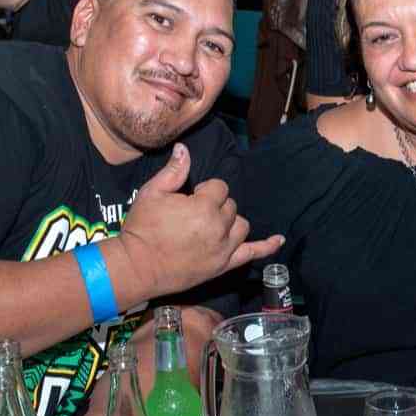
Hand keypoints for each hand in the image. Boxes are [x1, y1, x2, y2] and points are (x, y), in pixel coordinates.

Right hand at [112, 144, 284, 301]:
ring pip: (241, 225)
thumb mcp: (152, 193)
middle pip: (230, 206)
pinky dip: (268, 247)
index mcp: (203, 207)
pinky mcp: (224, 265)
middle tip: (191, 215)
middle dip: (214, 205)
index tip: (188, 198)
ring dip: (230, 222)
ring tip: (210, 225)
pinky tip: (279, 240)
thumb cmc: (142, 229)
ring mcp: (224, 249)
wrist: (137, 267)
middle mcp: (219, 228)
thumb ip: (173, 171)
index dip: (203, 190)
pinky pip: (253, 254)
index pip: (219, 187)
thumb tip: (184, 148)